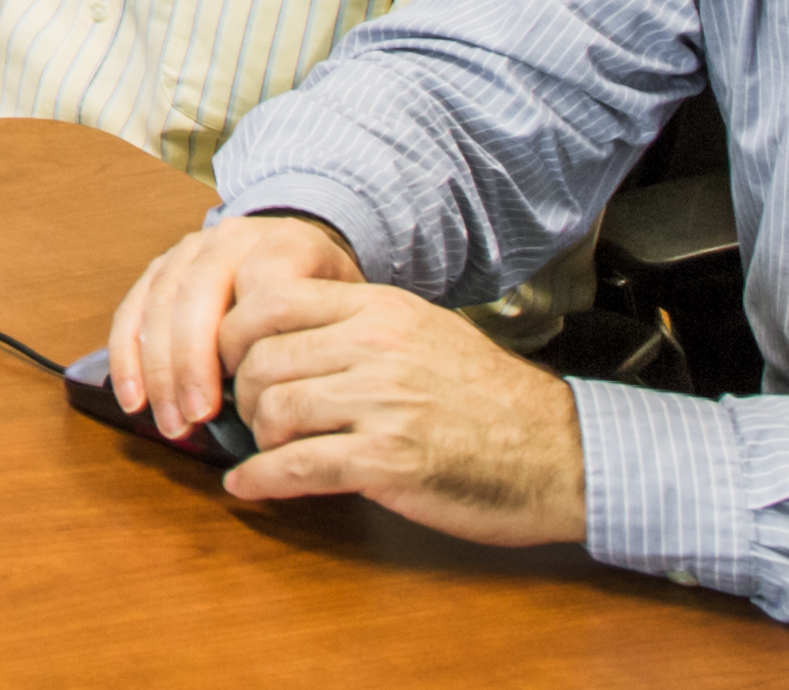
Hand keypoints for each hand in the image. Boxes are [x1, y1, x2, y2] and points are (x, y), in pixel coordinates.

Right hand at [106, 210, 358, 447]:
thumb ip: (326, 339)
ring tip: (171, 422)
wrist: (303, 260)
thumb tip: (289, 397)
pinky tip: (133, 398)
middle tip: (197, 416)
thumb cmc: (324, 300)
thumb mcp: (346, 313)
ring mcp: (191, 248)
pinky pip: (132, 308)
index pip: (261, 283)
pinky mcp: (162, 268)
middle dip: (191, 361)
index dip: (248, 337)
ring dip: (157, 368)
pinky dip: (127, 356)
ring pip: (158, 301)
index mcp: (286, 240)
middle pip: (198, 292)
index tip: (248, 386)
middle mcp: (232, 237)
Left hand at [213, 276, 588, 545]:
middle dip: (241, 393)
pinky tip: (250, 487)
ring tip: (269, 448)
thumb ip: (358, 326)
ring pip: (272, 409)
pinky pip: (297, 468)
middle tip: (251, 416)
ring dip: (257, 437)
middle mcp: (375, 347)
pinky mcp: (388, 461)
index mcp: (379, 309)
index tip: (227, 361)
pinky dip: (261, 481)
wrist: (560, 454)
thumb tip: (282, 334)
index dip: (232, 334)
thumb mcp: (424, 333)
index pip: (269, 300)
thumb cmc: (491, 399)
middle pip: (260, 359)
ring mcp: (381, 403)